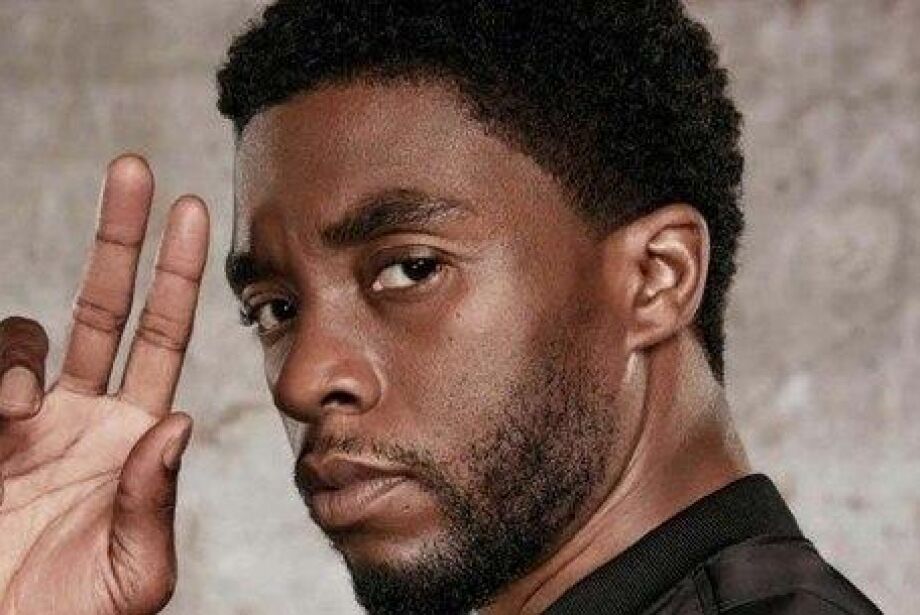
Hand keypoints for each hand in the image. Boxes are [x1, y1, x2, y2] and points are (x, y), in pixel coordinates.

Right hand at [0, 155, 208, 613]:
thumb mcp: (134, 571)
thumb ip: (154, 499)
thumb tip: (178, 419)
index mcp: (133, 435)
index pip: (163, 338)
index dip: (177, 275)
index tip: (192, 211)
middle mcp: (82, 414)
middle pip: (107, 304)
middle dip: (122, 237)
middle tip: (134, 167)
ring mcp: (23, 420)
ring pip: (23, 333)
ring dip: (18, 349)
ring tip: (15, 410)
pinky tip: (2, 415)